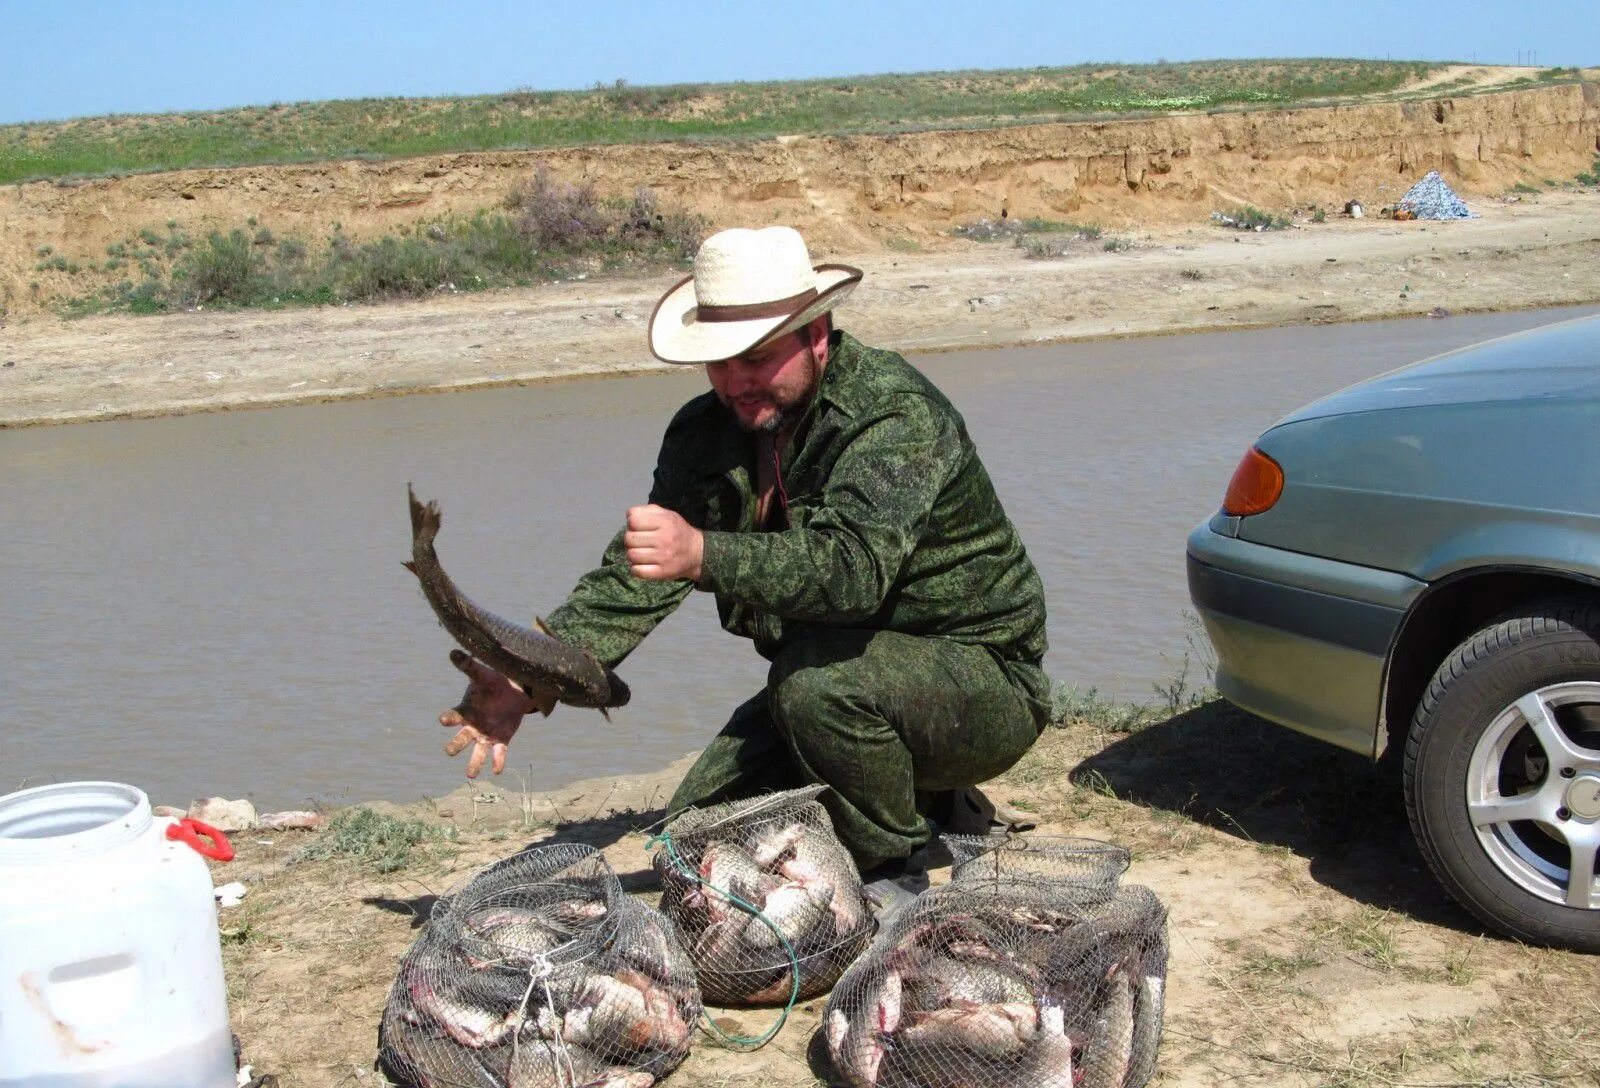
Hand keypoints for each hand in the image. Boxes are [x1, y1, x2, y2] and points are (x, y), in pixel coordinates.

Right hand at [437, 650, 540, 777]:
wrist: (513, 691)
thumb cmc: (493, 682)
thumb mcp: (483, 674)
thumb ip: (469, 666)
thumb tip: (453, 652)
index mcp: (465, 711)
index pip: (453, 717)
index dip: (448, 719)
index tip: (444, 720)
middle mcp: (472, 727)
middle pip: (460, 740)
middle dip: (455, 746)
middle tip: (450, 751)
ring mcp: (485, 735)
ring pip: (476, 753)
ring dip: (474, 764)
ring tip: (471, 775)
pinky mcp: (500, 740)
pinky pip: (498, 754)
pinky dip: (498, 762)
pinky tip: (498, 770)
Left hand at [624, 504, 703, 581]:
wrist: (697, 552)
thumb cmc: (676, 531)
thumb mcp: (666, 514)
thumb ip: (647, 511)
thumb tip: (629, 517)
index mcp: (665, 521)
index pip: (633, 520)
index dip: (632, 523)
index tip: (638, 527)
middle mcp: (664, 538)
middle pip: (630, 538)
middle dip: (630, 539)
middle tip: (639, 542)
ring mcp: (663, 557)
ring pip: (631, 555)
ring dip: (632, 554)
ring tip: (640, 552)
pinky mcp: (662, 572)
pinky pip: (637, 571)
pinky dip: (635, 568)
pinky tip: (641, 564)